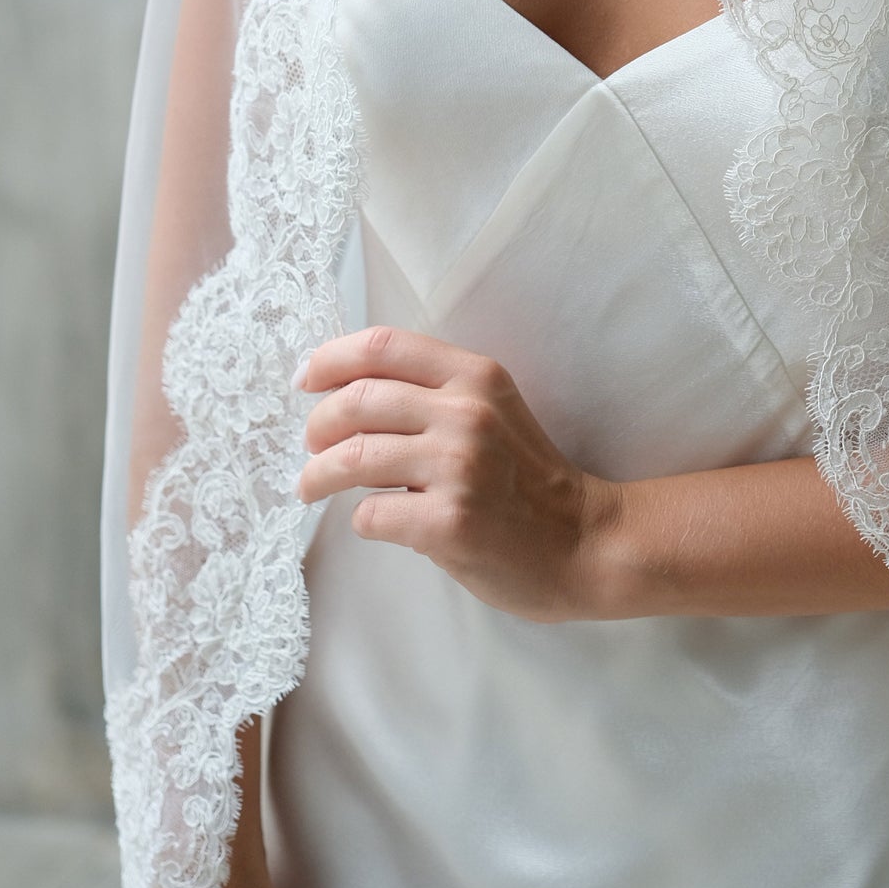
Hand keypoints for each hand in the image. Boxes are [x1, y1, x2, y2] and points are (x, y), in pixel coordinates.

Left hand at [295, 325, 618, 621]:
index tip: (306, 379)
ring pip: (352, 458)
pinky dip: (359, 519)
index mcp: (476, 376)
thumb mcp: (494, 411)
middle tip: (311, 445)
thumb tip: (347, 392)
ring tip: (310, 486)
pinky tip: (373, 521)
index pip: (384, 346)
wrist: (582, 541)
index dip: (332, 359)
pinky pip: (370, 514)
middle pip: (356, 400)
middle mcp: (466, 413)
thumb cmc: (528, 478)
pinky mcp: (448, 523)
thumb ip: (436, 394)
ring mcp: (458, 468)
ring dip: (317, 475)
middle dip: (317, 425)